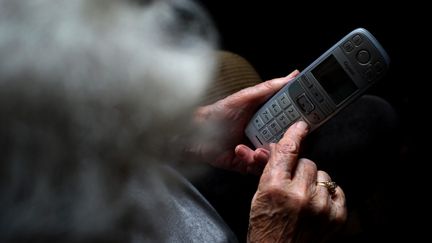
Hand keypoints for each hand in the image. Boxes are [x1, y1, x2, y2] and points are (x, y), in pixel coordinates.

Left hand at [186, 70, 299, 173]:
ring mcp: (257, 151)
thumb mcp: (246, 97)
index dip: (300, 123)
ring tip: (257, 148)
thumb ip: (270, 88)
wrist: (196, 134)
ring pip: (276, 157)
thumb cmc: (219, 113)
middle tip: (277, 139)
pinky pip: (260, 168)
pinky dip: (253, 161)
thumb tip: (293, 75)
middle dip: (285, 143)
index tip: (306, 122)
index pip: (291, 122)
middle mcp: (266, 135)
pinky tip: (242, 151)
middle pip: (287, 143)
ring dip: (267, 153)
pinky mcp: (248, 164)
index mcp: (269, 119)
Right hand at [248, 121, 346, 242]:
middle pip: (306, 162)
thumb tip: (272, 149)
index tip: (300, 126)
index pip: (287, 150)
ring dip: (312, 183)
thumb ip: (267, 171)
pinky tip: (316, 205)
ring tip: (303, 199)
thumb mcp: (258, 199)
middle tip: (292, 185)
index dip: (294, 134)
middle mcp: (299, 195)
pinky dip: (327, 194)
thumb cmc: (265, 232)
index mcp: (275, 188)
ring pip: (322, 175)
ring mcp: (320, 206)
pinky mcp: (336, 216)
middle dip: (298, 170)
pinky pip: (336, 189)